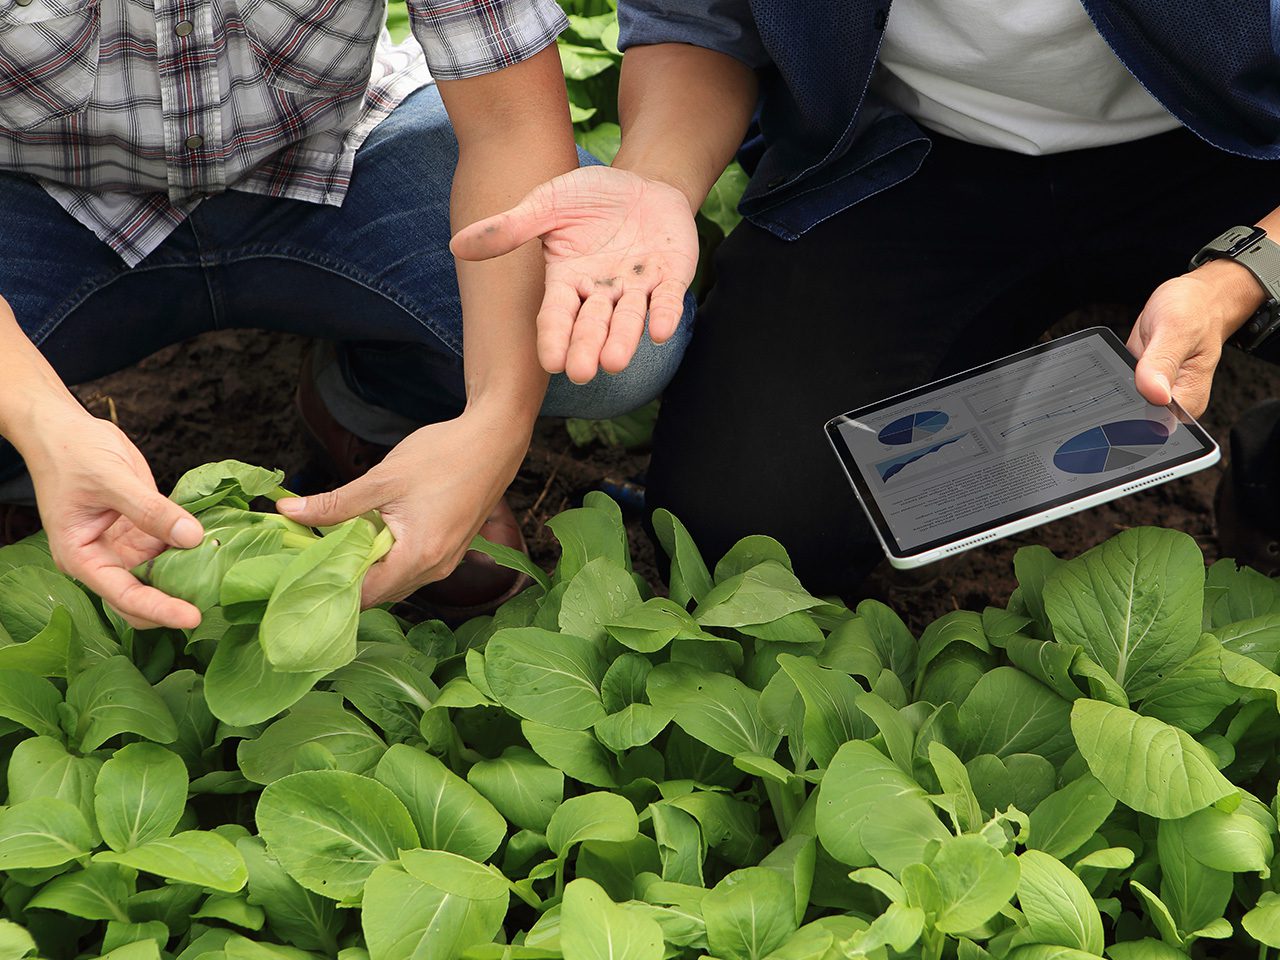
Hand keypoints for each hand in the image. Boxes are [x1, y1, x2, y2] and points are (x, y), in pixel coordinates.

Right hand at [25, 410, 203, 629]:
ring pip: (161, 574)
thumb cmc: (73, 454)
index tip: (192, 617)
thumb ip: (150, 510)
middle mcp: (105, 559)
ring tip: (225, 580)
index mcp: (83, 558)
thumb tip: (192, 537)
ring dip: (189, 577)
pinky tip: (219, 549)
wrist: (66, 430)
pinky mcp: (143, 531)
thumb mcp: (112, 479)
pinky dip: (193, 549)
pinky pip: (171, 547)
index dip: (159, 609)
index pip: (124, 596)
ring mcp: (126, 546)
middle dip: (175, 602)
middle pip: (143, 595)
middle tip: (216, 602)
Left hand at [277, 410, 526, 606]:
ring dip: (367, 568)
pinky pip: (411, 568)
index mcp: (419, 556)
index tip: (300, 570)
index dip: (330, 586)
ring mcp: (446, 562)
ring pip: (395, 581)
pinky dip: (387, 558)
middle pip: (380, 593)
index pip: (365, 595)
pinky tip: (369, 534)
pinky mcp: (451, 550)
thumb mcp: (382, 479)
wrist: (495, 440)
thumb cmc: (444, 456)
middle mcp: (436, 569)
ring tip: (335, 543)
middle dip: (345, 578)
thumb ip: (335, 503)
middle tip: (309, 556)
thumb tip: (287, 512)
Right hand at [450, 166, 698, 383]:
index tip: (551, 362)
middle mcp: (602, 292)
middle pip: (592, 325)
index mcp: (568, 281)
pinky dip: (665, 315)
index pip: (557, 315)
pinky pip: (668, 300)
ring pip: (629, 320)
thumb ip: (510, 228)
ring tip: (615, 363)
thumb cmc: (589, 198)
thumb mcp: (546, 205)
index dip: (555, 338)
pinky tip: (661, 332)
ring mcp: (638, 287)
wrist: (641, 183)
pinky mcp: (671, 277)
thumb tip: (457, 245)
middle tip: (581, 373)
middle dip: (587, 348)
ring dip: (623, 341)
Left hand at [1128, 261, 1263, 416]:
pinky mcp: (1139, 382)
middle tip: (1127, 370)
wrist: (1197, 299)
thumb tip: (1155, 394)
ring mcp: (1152, 392)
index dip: (1134, 412)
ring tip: (1125, 364)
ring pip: (1122, 402)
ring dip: (1113, 388)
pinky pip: (1117, 386)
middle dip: (1121, 400)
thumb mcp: (1178, 330)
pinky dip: (1112, 377)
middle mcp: (1171, 402)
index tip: (1128, 390)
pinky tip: (1117, 363)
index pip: (1153, 423)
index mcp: (1188, 400)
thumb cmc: (1195, 312)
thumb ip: (1163, 363)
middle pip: (1133, 416)